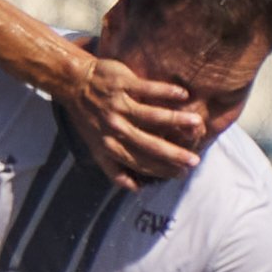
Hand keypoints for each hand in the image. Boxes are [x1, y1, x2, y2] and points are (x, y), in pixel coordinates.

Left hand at [63, 58, 200, 190]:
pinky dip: (167, 92)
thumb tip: (135, 189)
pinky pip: (148, 88)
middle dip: (173, 154)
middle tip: (194, 160)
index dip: (161, 170)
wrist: (73, 82)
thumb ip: (113, 168)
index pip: (139, 163)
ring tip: (197, 124)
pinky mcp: (122, 84)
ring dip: (177, 120)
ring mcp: (118, 105)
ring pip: (152, 116)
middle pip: (149, 144)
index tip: (181, 174)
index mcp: (109, 146)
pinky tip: (183, 95)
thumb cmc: (87, 118)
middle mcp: (115, 128)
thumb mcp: (95, 147)